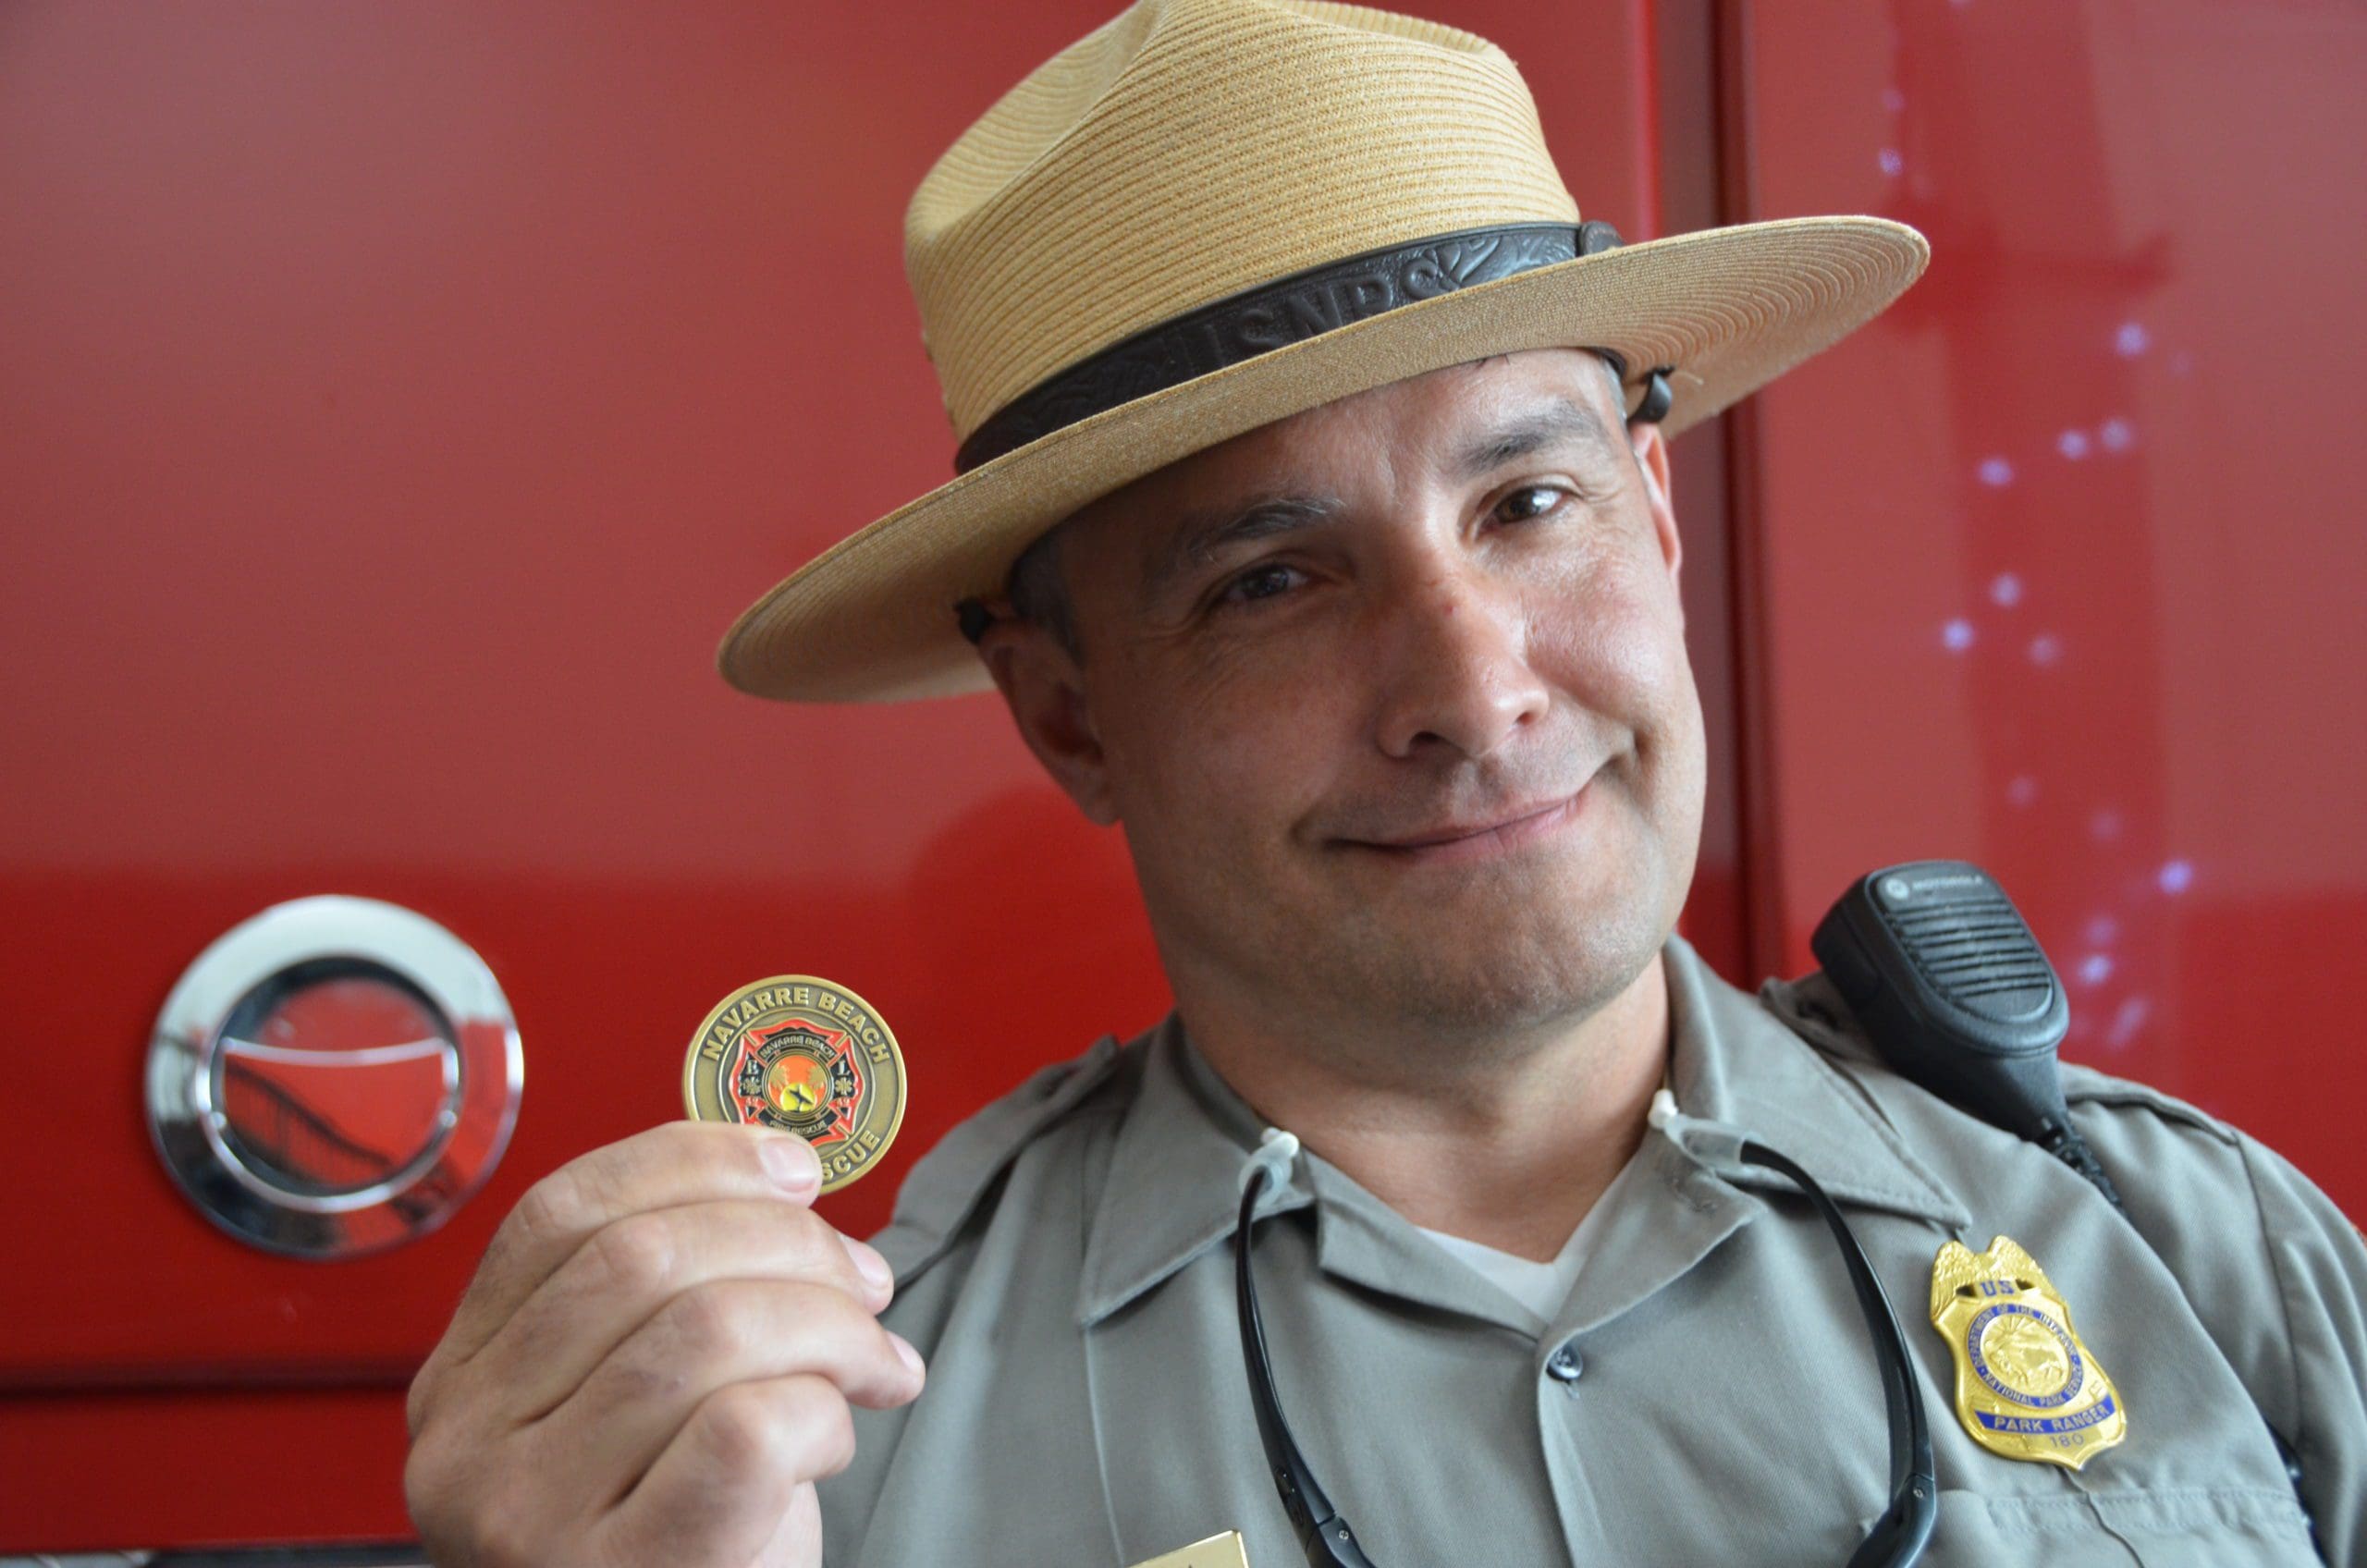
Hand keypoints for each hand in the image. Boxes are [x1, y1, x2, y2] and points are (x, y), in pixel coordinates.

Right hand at [404, 1123, 924, 1566]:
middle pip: (643, 1256)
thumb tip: (783, 1170)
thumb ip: (672, 1292)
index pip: (560, 1212)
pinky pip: (748, 1428)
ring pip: (709, 1328)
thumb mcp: (646, 1405)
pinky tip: (835, 1441)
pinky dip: (822, 1411)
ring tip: (874, 1363)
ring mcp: (529, 1517)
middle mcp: (467, 1444)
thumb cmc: (687, 1541)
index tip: (794, 1164)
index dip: (692, 1162)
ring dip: (831, 1327)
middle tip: (866, 1282)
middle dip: (790, 1242)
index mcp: (464, 1379)